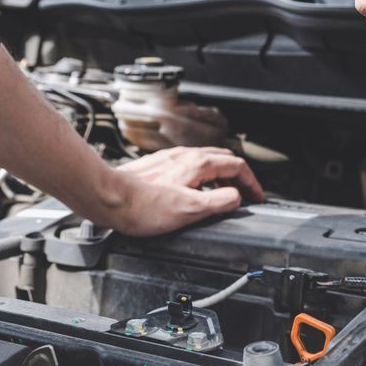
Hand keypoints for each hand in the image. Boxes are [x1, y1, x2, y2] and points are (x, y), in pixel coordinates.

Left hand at [109, 146, 264, 235]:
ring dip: (220, 175)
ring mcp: (171, 159)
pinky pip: (190, 166)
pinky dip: (203, 176)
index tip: (256, 196)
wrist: (109, 198)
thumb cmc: (144, 206)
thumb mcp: (191, 209)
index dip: (252, 182)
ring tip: (223, 193)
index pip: (237, 166)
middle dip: (239, 176)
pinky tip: (194, 190)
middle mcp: (186, 156)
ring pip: (206, 161)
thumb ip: (220, 202)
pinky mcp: (159, 166)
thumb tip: (235, 197)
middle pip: (224, 160)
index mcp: (199, 164)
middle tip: (244, 195)